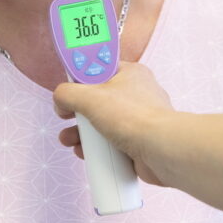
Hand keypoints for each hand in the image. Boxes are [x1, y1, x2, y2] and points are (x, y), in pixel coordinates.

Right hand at [53, 61, 173, 185]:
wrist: (162, 151)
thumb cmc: (133, 117)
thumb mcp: (90, 97)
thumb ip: (68, 93)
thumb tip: (60, 98)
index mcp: (129, 73)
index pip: (99, 68)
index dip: (81, 77)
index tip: (68, 86)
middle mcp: (136, 94)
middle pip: (98, 99)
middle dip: (78, 112)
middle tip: (66, 117)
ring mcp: (138, 119)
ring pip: (103, 123)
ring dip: (83, 133)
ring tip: (70, 140)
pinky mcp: (139, 142)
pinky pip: (112, 143)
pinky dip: (97, 149)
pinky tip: (86, 153)